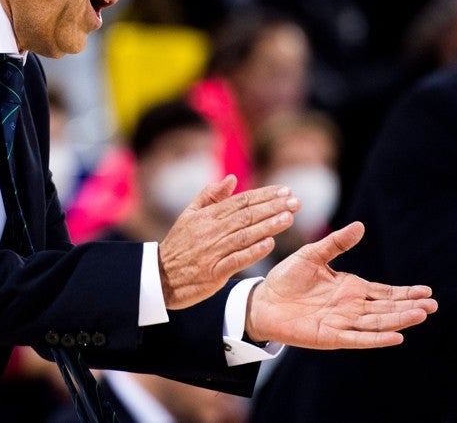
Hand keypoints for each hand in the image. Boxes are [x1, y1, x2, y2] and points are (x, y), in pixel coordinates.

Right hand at [158, 175, 297, 309]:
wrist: (160, 277)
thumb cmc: (179, 245)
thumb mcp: (189, 215)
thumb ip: (210, 196)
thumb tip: (231, 178)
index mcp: (206, 216)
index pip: (240, 202)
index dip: (264, 195)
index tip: (285, 191)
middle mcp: (211, 231)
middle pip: (246, 216)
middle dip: (273, 207)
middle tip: (296, 201)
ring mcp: (213, 252)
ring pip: (245, 235)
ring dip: (269, 226)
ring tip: (289, 218)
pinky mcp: (214, 272)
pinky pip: (237, 259)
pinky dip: (253, 251)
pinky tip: (270, 244)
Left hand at [245, 221, 437, 347]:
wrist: (263, 300)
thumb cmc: (287, 278)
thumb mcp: (312, 255)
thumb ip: (336, 243)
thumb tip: (360, 225)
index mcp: (350, 288)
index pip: (384, 292)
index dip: (405, 292)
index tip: (427, 291)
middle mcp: (351, 307)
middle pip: (386, 308)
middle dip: (409, 306)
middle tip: (432, 305)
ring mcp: (342, 323)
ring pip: (377, 322)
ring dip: (399, 320)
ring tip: (421, 315)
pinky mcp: (330, 337)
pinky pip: (358, 338)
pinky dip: (377, 338)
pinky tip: (396, 337)